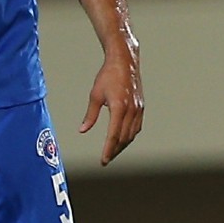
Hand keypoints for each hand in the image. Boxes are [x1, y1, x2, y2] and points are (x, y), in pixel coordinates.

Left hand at [80, 51, 143, 165]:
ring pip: (132, 134)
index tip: (103, 161)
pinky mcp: (141, 107)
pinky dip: (130, 136)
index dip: (108, 150)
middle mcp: (131, 110)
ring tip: (113, 152)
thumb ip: (90, 115)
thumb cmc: (108, 76)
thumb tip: (82, 130)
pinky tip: (123, 140)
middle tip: (106, 159)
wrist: (125, 61)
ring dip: (122, 145)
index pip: (114, 135)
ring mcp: (138, 109)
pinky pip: (137, 127)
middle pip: (124, 138)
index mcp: (119, 108)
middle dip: (114, 150)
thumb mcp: (95, 95)